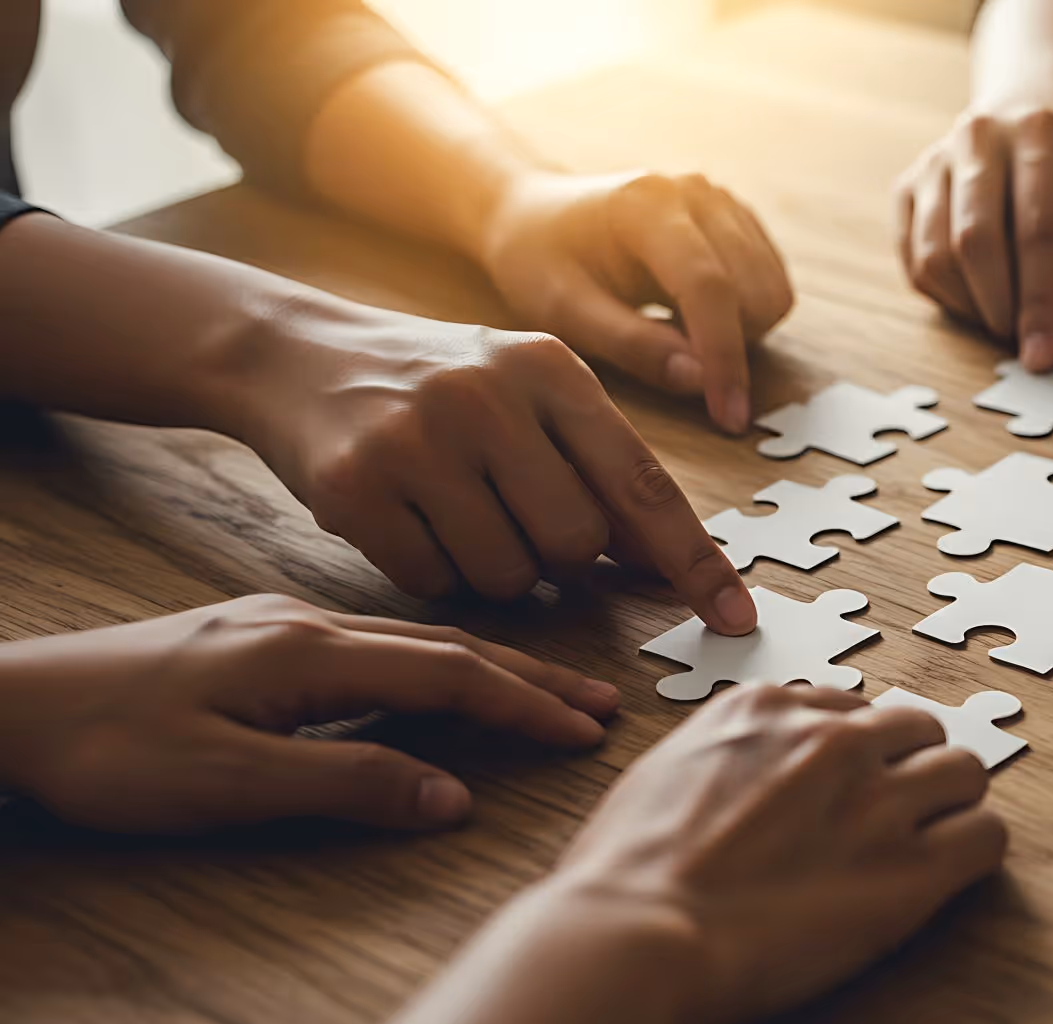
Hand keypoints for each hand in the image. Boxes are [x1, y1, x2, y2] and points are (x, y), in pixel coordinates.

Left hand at [0, 595, 615, 833]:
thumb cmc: (109, 748)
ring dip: (489, 666)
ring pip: (412, 642)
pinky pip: (378, 644)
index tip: (585, 730)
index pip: (447, 673)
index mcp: (308, 650)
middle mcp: (307, 624)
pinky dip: (437, 661)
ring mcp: (283, 625)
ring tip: (547, 690)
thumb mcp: (226, 783)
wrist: (11, 704)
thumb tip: (452, 798)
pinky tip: (445, 675)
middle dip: (530, 675)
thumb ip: (344, 784)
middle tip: (600, 702)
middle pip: (445, 646)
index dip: (522, 704)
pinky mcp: (260, 638)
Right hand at [228, 292, 754, 631]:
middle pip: (577, 544)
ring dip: (494, 569)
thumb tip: (675, 565)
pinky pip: (434, 582)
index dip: (694, 560)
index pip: (643, 483)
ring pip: (509, 576)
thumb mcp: (526, 394)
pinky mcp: (356, 486)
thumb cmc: (438, 388)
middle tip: (513, 516)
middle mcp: (489, 396)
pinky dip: (432, 571)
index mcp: (551, 369)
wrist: (294, 353)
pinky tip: (407, 518)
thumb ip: (600, 466)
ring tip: (455, 510)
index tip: (736, 618)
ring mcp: (418, 439)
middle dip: (559, 556)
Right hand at [373, 684, 1007, 1023]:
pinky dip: (974, 851)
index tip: (843, 786)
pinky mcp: (912, 870)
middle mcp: (833, 738)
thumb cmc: (624, 871)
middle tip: (893, 814)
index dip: (852, 752)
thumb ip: (725, 751)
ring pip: (965, 771)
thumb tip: (744, 768)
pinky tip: (947, 874)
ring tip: (928, 843)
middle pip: (917, 727)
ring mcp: (878, 800)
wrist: (633, 932)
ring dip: (950, 805)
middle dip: (909, 766)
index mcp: (770, 707)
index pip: (849, 707)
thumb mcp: (666, 768)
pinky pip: (987, 836)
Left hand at [479, 171, 793, 432]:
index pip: (709, 287)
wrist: (534, 214)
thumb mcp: (565, 311)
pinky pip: (772, 281)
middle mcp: (696, 195)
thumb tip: (700, 380)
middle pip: (754, 292)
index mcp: (646, 207)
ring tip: (677, 332)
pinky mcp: (737, 217)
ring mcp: (722, 201)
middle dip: (730, 348)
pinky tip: (692, 314)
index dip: (724, 358)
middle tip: (671, 357)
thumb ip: (634, 345)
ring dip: (741, 332)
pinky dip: (746, 315)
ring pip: (773, 290)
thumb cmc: (538, 261)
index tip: (729, 416)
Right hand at [896, 105, 1052, 370]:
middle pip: (975, 240)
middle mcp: (978, 139)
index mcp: (1040, 136)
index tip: (1043, 356)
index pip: (1037, 230)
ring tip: (1002, 318)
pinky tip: (975, 299)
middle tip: (1020, 343)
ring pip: (934, 255)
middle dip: (999, 308)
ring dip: (969, 307)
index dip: (1040, 301)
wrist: (1026, 119)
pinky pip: (912, 259)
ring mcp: (933, 162)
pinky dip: (944, 296)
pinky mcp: (905, 187)